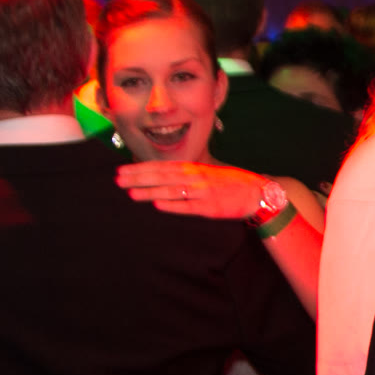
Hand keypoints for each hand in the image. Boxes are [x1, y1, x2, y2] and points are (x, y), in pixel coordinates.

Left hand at [117, 160, 276, 218]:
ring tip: (131, 194)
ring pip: (171, 191)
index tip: (123, 170)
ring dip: (150, 192)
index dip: (141, 168)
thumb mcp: (207, 173)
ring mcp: (203, 192)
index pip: (162, 167)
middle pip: (162, 176)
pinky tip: (157, 206)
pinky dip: (172, 206)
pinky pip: (188, 207)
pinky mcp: (210, 208)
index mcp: (194, 168)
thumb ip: (186, 175)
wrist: (256, 193)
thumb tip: (163, 176)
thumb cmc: (230, 184)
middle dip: (139, 178)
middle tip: (118, 180)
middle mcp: (196, 177)